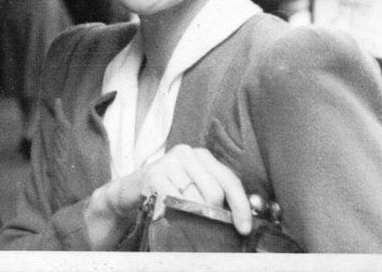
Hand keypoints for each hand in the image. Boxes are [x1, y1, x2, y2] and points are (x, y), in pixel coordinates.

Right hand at [135, 144, 252, 234]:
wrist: (136, 187)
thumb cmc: (173, 189)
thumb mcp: (198, 186)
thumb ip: (220, 194)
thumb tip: (245, 217)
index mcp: (203, 155)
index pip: (229, 180)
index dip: (240, 206)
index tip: (244, 227)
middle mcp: (187, 153)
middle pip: (214, 192)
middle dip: (214, 215)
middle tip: (207, 225)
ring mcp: (169, 162)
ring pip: (194, 201)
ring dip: (194, 218)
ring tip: (186, 218)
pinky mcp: (153, 175)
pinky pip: (175, 203)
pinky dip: (177, 214)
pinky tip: (173, 214)